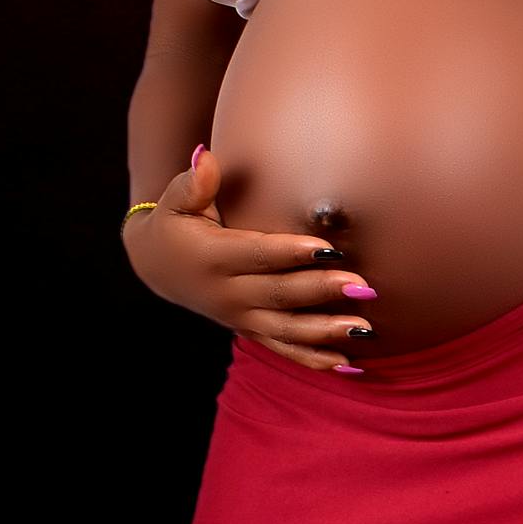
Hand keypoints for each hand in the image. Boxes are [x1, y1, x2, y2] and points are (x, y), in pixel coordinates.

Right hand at [122, 150, 378, 371]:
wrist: (157, 266)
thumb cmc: (175, 223)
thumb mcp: (176, 201)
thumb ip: (193, 183)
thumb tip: (206, 159)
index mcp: (212, 257)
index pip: (257, 255)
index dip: (291, 253)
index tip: (327, 247)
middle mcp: (226, 293)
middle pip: (279, 294)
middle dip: (321, 290)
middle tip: (361, 285)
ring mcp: (239, 316)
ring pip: (285, 329)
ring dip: (325, 331)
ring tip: (364, 328)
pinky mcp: (249, 329)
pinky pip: (283, 349)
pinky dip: (313, 359)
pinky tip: (348, 364)